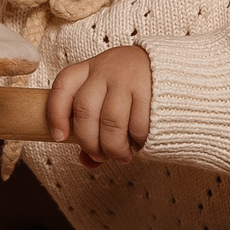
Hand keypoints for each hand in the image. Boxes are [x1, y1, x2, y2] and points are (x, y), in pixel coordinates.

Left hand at [46, 46, 151, 165]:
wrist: (174, 68)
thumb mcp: (108, 96)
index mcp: (89, 69)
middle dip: (89, 142)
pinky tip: (139, 142)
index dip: (56, 114)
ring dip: (114, 148)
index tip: (59, 137)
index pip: (62, 87)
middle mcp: (106, 70)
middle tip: (100, 155)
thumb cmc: (133, 87)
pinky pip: (138, 125)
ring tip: (122, 155)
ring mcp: (128, 79)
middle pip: (85, 112)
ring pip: (111, 123)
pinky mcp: (151, 91)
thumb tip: (86, 162)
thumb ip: (94, 126)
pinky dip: (136, 141)